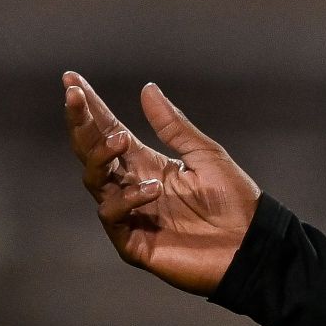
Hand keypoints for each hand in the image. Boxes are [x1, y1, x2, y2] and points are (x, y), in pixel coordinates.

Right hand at [63, 72, 262, 295]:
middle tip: (75, 97)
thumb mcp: (206, 156)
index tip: (72, 79)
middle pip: (92, 152)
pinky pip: (113, 215)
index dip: (90, 108)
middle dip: (81, 123)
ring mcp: (130, 214)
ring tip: (122, 140)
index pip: (109, 131)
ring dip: (102, 156)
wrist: (253, 245)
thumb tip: (148, 88)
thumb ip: (174, 127)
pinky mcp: (133, 242)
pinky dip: (127, 198)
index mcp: (148, 164)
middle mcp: (132, 186)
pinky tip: (151, 188)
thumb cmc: (235, 203)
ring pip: (95, 180)